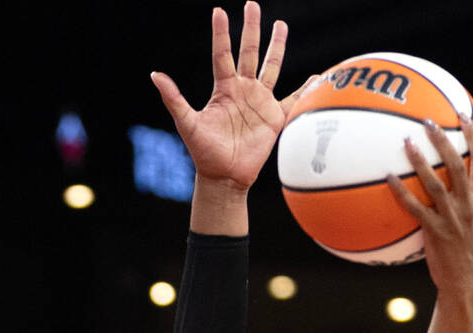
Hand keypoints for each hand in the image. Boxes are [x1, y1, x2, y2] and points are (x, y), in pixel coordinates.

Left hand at [151, 2, 309, 192]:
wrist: (224, 176)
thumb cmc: (203, 152)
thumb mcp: (187, 123)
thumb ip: (174, 98)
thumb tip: (155, 75)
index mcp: (223, 89)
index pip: (222, 54)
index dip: (221, 33)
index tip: (219, 11)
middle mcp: (243, 90)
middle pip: (249, 52)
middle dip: (252, 29)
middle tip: (252, 4)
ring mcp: (260, 102)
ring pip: (271, 67)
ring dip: (276, 46)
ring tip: (280, 24)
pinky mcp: (274, 117)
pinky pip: (293, 99)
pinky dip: (306, 88)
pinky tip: (317, 76)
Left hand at [389, 117, 472, 295]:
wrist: (465, 278)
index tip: (461, 116)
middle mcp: (469, 204)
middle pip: (457, 165)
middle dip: (443, 140)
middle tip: (427, 122)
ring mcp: (452, 217)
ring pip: (435, 183)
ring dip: (420, 161)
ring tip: (406, 142)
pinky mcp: (434, 231)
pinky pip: (415, 207)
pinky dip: (401, 192)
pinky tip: (388, 176)